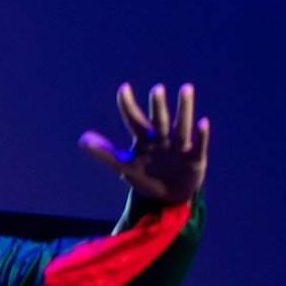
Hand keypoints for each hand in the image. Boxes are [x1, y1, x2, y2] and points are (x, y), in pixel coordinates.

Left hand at [81, 82, 208, 202]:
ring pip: (181, 125)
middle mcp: (162, 137)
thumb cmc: (146, 176)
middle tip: (157, 89)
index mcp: (144, 138)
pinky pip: (198, 144)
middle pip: (159, 120)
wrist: (168, 197)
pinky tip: (203, 122)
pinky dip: (201, 135)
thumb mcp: (125, 165)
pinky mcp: (195, 157)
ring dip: (184, 108)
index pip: (134, 119)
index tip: (123, 88)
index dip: (128, 105)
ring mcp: (179, 146)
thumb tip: (82, 140)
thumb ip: (105, 152)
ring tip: (186, 88)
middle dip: (157, 106)